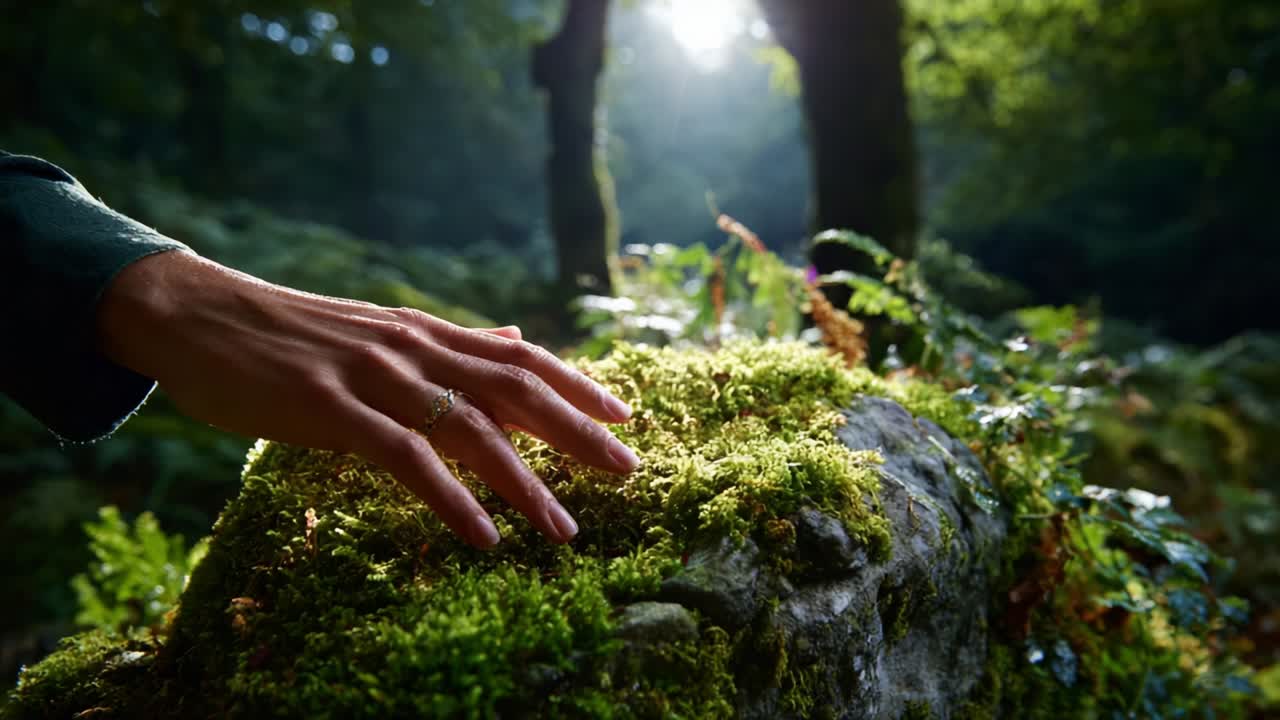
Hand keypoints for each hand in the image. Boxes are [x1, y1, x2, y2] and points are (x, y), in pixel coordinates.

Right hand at [96, 250, 637, 548]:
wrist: (198, 314)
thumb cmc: (291, 332)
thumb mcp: (382, 329)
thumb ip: (451, 342)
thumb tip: (514, 339)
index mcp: (426, 333)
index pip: (520, 357)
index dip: (576, 386)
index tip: (623, 418)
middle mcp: (412, 349)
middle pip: (513, 390)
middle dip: (576, 433)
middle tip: (626, 471)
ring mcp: (373, 377)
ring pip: (468, 429)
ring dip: (523, 483)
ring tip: (563, 529)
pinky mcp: (329, 408)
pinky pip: (403, 458)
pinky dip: (449, 498)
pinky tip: (482, 533)